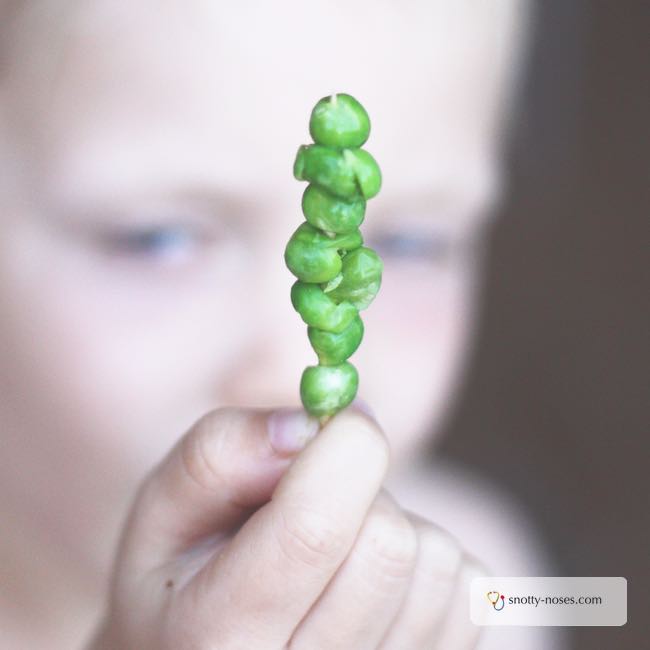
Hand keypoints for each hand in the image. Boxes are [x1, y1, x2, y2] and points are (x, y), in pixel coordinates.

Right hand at [86, 406, 484, 648]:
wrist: (216, 648)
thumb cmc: (188, 575)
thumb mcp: (165, 509)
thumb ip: (219, 452)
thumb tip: (309, 426)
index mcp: (217, 639)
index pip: (314, 531)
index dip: (343, 448)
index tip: (336, 421)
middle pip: (387, 545)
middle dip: (359, 494)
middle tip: (316, 507)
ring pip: (437, 561)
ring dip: (395, 528)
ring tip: (339, 555)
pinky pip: (471, 585)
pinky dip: (427, 559)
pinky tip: (375, 586)